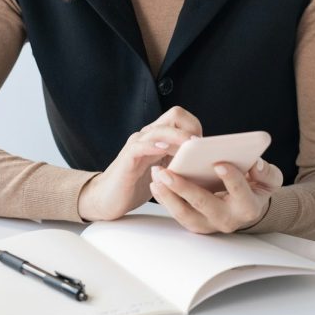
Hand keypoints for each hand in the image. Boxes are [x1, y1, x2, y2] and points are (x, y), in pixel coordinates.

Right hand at [77, 106, 202, 221]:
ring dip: (178, 137)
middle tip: (200, 146)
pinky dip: (153, 147)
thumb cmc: (138, 185)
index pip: (180, 117)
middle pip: (174, 115)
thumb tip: (206, 163)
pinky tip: (164, 151)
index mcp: (159, 136)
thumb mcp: (165, 170)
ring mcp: (137, 145)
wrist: (108, 199)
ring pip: (160, 130)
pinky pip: (140, 146)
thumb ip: (180, 161)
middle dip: (191, 127)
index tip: (205, 145)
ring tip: (190, 147)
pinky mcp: (127, 158)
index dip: (195, 126)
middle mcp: (148, 135)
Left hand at [148, 158, 283, 233]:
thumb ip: (267, 173)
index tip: (218, 163)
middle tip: (167, 172)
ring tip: (156, 176)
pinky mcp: (195, 224)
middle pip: (205, 205)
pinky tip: (156, 183)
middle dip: (185, 188)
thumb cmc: (255, 188)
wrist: (245, 206)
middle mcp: (228, 220)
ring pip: (185, 214)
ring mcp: (209, 224)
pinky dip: (165, 199)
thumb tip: (256, 165)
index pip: (240, 194)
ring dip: (168, 195)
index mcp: (248, 207)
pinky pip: (177, 214)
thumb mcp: (269, 180)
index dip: (231, 179)